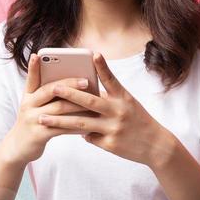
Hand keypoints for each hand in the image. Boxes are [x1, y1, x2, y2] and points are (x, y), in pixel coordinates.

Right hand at [1, 53, 103, 163]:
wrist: (19, 147)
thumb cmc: (33, 122)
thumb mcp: (35, 106)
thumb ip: (47, 95)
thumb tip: (73, 85)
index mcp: (28, 96)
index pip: (32, 78)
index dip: (34, 67)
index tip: (38, 54)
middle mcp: (28, 105)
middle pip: (50, 90)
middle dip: (69, 84)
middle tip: (87, 81)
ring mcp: (32, 119)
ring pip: (58, 108)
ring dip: (78, 104)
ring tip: (94, 101)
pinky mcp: (39, 134)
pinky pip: (61, 128)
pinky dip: (76, 125)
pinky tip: (89, 123)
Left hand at [37, 51, 174, 166]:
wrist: (156, 146)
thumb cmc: (140, 121)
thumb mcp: (129, 105)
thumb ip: (109, 99)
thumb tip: (85, 96)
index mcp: (124, 98)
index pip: (111, 79)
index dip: (102, 66)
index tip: (93, 54)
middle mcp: (119, 111)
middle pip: (89, 101)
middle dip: (68, 94)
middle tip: (52, 88)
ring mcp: (114, 128)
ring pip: (81, 123)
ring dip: (59, 121)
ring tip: (42, 119)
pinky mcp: (110, 144)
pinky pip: (89, 137)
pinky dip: (81, 134)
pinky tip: (73, 133)